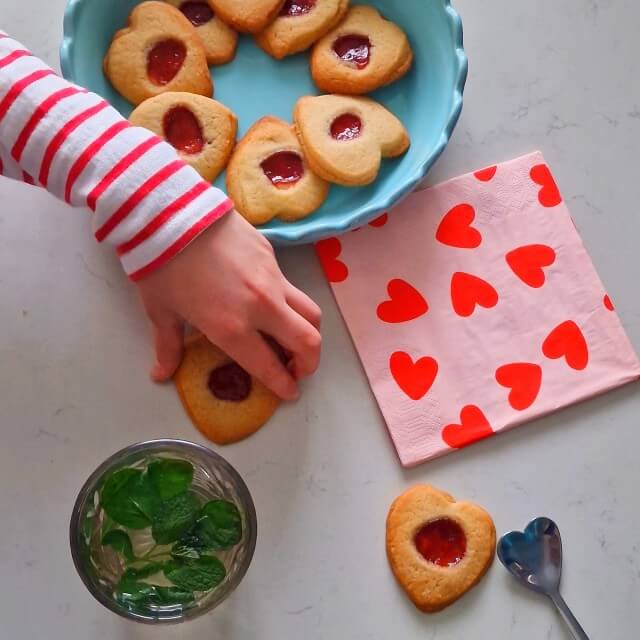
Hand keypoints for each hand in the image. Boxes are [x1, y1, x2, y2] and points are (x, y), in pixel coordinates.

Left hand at [135, 211, 321, 399]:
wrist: (169, 210)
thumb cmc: (160, 265)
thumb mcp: (161, 311)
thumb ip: (168, 346)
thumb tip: (159, 374)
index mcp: (231, 327)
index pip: (270, 365)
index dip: (283, 385)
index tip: (290, 393)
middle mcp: (261, 306)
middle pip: (308, 340)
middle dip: (309, 363)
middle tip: (299, 370)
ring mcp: (271, 279)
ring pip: (309, 311)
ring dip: (307, 332)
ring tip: (292, 338)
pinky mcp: (273, 256)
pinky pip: (290, 286)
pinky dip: (288, 303)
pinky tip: (267, 301)